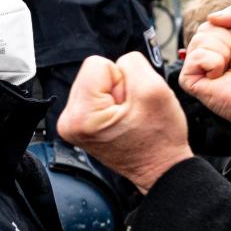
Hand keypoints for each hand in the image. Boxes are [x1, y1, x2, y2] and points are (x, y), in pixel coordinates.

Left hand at [58, 53, 191, 192]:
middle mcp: (69, 121)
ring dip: (116, 95)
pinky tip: (122, 120)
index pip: (97, 63)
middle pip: (93, 73)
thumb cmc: (159, 139)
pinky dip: (112, 103)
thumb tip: (118, 62)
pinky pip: (96, 95)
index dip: (122, 78)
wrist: (161, 168)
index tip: (131, 102)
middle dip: (118, 87)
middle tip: (131, 111)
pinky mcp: (79, 125)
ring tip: (128, 117)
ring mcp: (72, 124)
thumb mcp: (154, 88)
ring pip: (96, 83)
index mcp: (81, 115)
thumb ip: (132, 62)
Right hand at [179, 2, 230, 144]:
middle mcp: (203, 52)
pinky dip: (213, 63)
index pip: (211, 22)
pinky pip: (196, 57)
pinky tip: (218, 76)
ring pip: (200, 41)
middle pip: (204, 30)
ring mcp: (194, 66)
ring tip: (228, 69)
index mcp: (215, 41)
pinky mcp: (188, 79)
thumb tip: (211, 16)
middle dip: (226, 42)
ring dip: (222, 54)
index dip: (230, 31)